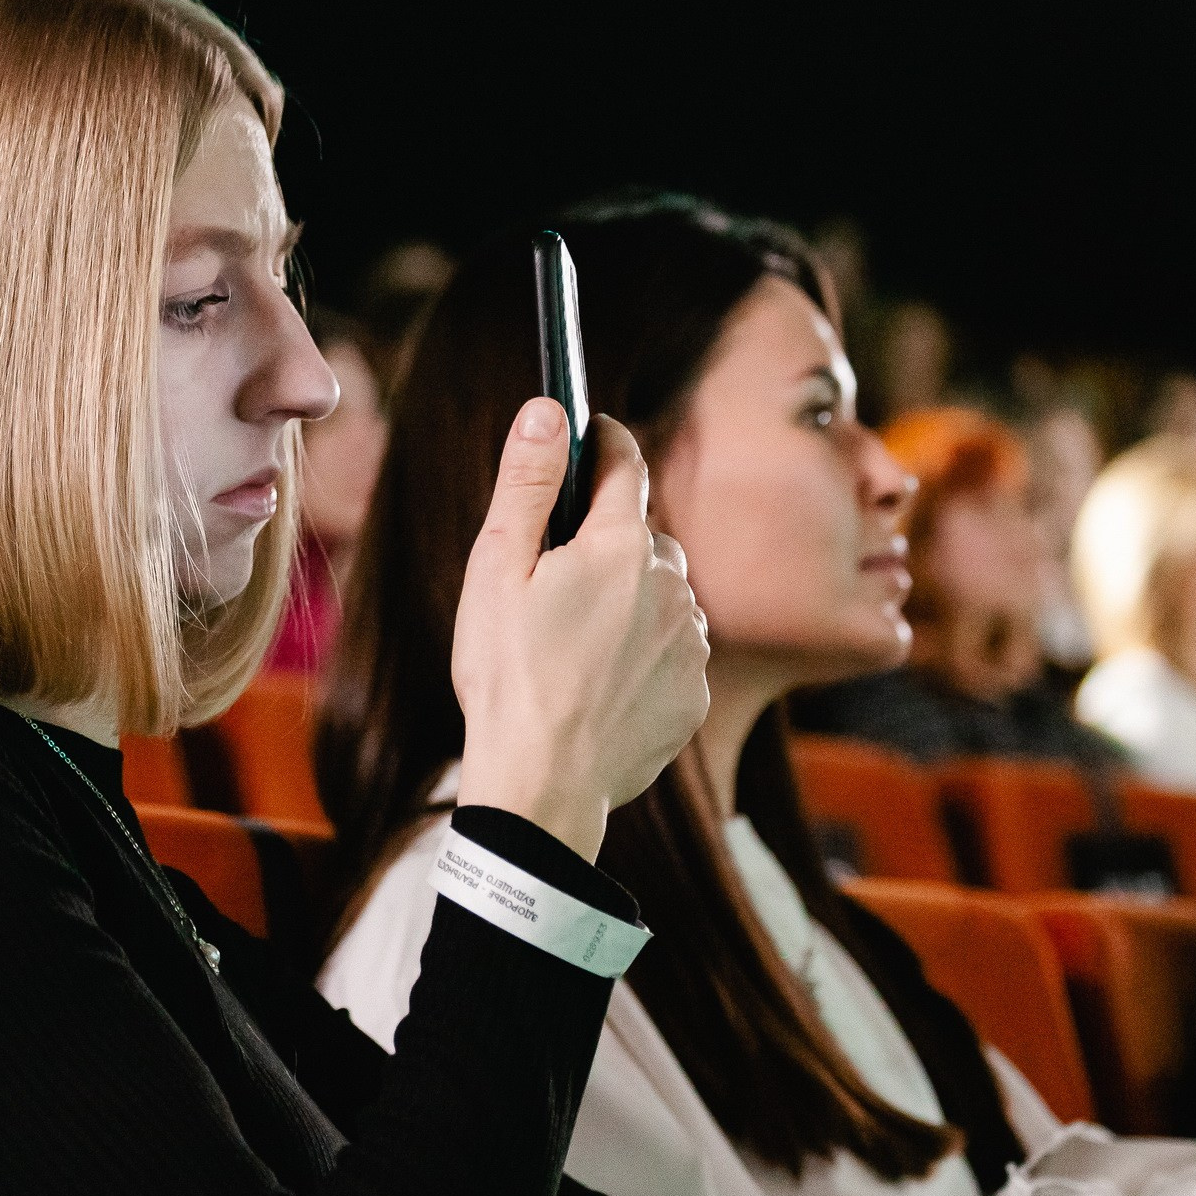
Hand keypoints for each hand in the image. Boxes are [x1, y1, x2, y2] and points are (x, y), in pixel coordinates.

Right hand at [454, 399, 708, 859]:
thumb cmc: (508, 676)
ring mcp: (692, 642)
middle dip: (608, 541)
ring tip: (574, 644)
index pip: (624, 464)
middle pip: (643, 535)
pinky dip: (644, 655)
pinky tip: (599, 683)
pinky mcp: (696, 693)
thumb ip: (527, 485)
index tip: (591, 432)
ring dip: (630, 601)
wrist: (544, 784)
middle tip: (554, 581)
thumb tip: (547, 410)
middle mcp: (671, 584)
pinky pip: (674, 652)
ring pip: (664, 594)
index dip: (604, 441)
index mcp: (618, 546)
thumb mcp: (498, 570)